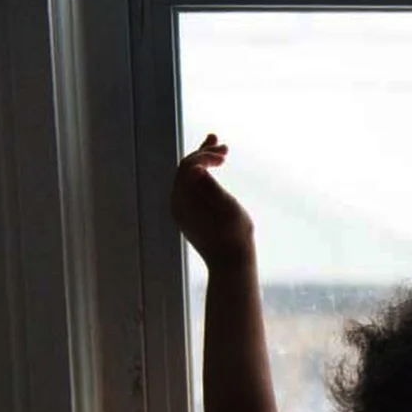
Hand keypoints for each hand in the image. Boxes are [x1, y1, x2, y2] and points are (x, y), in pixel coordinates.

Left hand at [171, 134, 254, 264]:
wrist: (231, 265)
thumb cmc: (234, 238)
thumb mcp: (228, 210)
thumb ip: (211, 188)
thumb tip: (197, 169)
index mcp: (183, 202)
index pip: (189, 167)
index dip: (206, 156)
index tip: (226, 155)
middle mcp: (177, 204)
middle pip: (185, 169)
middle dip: (204, 154)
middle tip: (225, 147)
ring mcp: (181, 208)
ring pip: (187, 176)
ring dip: (203, 160)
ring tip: (217, 145)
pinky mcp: (188, 213)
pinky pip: (191, 186)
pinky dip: (202, 174)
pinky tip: (213, 166)